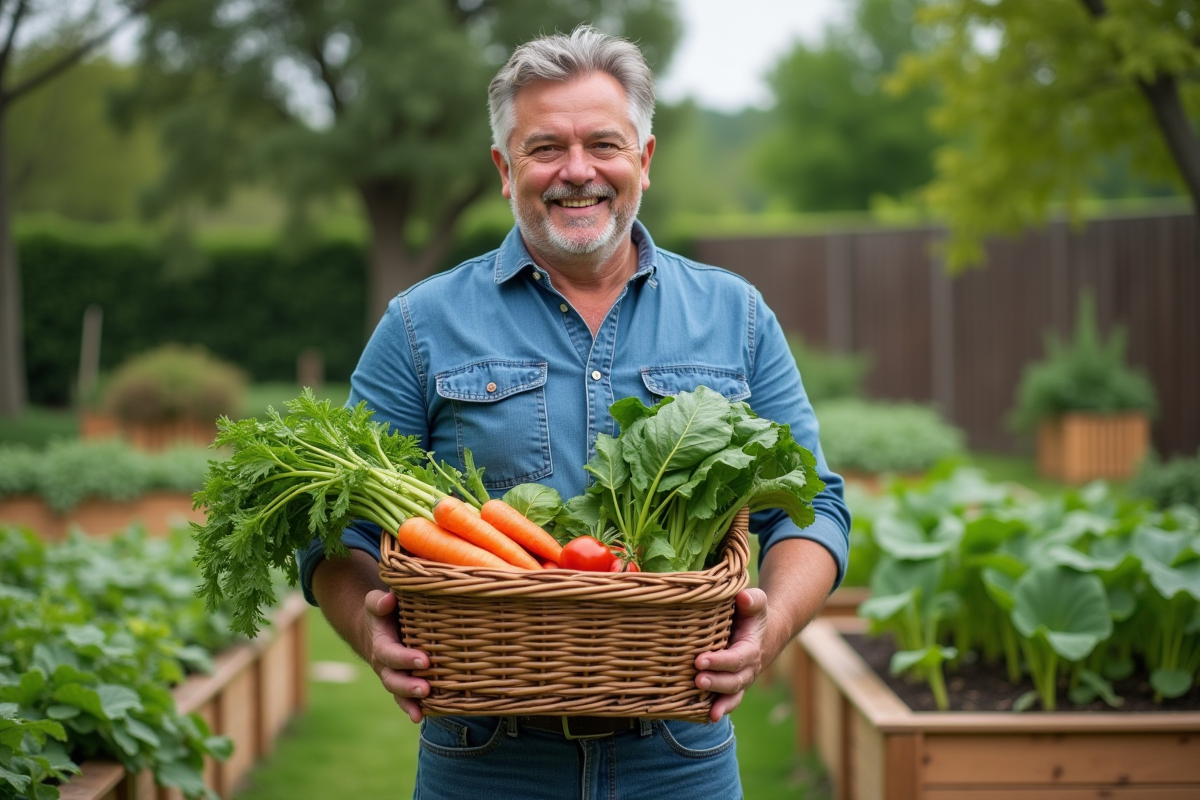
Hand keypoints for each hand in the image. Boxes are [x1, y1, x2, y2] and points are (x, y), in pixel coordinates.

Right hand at [362, 589, 430, 722]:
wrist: (375, 630)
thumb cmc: (383, 613)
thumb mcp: (376, 603)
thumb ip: (379, 602)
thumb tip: (389, 599)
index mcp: (381, 644)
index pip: (391, 653)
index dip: (405, 659)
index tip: (424, 660)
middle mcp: (385, 665)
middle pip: (393, 680)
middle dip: (408, 686)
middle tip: (426, 688)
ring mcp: (393, 676)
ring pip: (399, 694)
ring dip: (411, 701)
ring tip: (423, 709)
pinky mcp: (402, 684)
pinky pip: (406, 700)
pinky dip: (413, 709)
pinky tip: (423, 717)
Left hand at [694, 587, 768, 720]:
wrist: (762, 633)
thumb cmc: (751, 614)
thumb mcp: (756, 603)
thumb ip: (752, 599)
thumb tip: (743, 597)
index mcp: (751, 649)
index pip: (737, 658)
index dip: (721, 662)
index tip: (700, 660)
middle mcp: (747, 669)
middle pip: (734, 681)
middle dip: (716, 683)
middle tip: (697, 680)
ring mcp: (739, 680)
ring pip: (731, 695)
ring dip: (717, 701)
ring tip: (704, 707)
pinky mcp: (730, 686)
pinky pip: (726, 701)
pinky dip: (717, 710)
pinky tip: (704, 718)